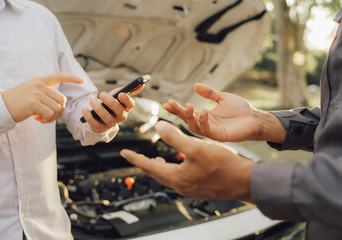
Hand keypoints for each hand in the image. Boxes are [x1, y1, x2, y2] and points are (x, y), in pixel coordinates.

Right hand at [1, 72, 83, 122]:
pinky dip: (46, 120)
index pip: (58, 76)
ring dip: (52, 117)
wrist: (1, 107)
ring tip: (41, 117)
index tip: (82, 80)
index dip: (71, 78)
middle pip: (62, 100)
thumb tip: (61, 104)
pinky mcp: (33, 103)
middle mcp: (39, 85)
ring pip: (57, 108)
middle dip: (58, 111)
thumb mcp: (31, 93)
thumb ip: (45, 94)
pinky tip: (37, 119)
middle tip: (47, 116)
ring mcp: (36, 93)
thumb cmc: (17, 103)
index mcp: (39, 81)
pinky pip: (50, 114)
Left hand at [81, 88, 134, 132]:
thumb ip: (128, 90)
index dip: (126, 100)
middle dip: (111, 102)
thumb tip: (142, 84)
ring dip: (98, 108)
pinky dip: (89, 117)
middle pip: (119, 111)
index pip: (130, 105)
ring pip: (106, 118)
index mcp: (126, 108)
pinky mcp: (100, 128)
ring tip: (91, 100)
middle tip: (102, 94)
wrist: (101, 116)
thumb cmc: (111, 104)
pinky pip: (95, 124)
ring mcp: (111, 123)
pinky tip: (84, 109)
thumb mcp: (118, 96)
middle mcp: (120, 117)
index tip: (121, 94)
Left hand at [120, 121, 254, 201]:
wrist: (244, 181)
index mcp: (176, 177)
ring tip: (156, 161)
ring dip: (159, 168)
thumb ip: (174, 137)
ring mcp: (190, 189)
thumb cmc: (222, 165)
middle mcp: (180, 186)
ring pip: (168, 177)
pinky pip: (179, 179)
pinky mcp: (199, 188)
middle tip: (136, 158)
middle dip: (145, 164)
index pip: (148, 167)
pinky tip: (179, 164)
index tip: (123, 153)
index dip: (135, 158)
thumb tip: (158, 127)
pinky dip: (173, 170)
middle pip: (156, 174)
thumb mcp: (195, 147)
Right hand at [163, 83, 284, 142]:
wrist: (255, 119)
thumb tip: (195, 86)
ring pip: (194, 127)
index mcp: (205, 117)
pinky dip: (204, 120)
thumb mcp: (222, 97)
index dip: (177, 109)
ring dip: (189, 117)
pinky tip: (204, 111)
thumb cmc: (241, 110)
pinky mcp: (219, 136)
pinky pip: (207, 130)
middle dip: (178, 112)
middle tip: (170, 104)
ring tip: (188, 106)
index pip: (187, 113)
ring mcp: (211, 131)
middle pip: (186, 120)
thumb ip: (209, 93)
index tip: (167, 102)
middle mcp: (206, 125)